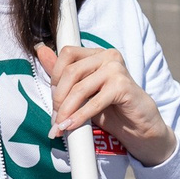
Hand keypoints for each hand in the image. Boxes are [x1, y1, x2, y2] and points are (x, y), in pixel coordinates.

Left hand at [33, 43, 175, 167]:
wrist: (139, 128)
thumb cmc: (111, 109)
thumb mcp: (83, 92)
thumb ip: (64, 74)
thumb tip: (40, 51)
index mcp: (97, 54)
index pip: (67, 54)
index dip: (55, 76)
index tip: (54, 99)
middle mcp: (108, 56)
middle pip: (71, 72)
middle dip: (59, 98)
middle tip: (55, 118)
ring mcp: (117, 69)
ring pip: (80, 88)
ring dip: (66, 109)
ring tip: (61, 125)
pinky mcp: (123, 86)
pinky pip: (94, 102)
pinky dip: (80, 116)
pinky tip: (72, 126)